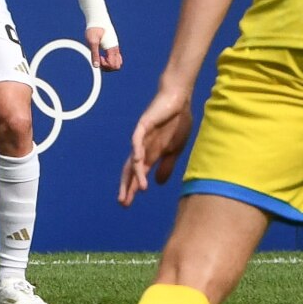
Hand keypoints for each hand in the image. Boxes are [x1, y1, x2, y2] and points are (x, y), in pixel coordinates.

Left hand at [85, 26, 122, 70]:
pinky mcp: (112, 45)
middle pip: (117, 66)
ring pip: (117, 62)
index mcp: (112, 48)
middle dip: (107, 67)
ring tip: (99, 58)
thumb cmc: (93, 29)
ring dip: (108, 64)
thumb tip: (96, 67)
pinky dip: (109, 60)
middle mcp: (115, 49)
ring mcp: (115, 47)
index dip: (105, 65)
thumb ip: (95, 54)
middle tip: (99, 59)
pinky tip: (101, 55)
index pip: (114, 65)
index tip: (98, 58)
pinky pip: (115, 57)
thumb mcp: (92, 42)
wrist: (97, 18)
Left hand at [118, 85, 194, 206]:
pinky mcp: (143, 125)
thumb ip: (166, 165)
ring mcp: (142, 137)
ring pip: (134, 159)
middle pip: (131, 170)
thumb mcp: (175, 149)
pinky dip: (137, 152)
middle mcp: (143, 147)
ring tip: (139, 190)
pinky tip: (138, 163)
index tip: (127, 204)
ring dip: (136, 175)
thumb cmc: (178, 122)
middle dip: (127, 186)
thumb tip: (157, 183)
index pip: (138, 174)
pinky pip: (137, 140)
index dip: (132, 188)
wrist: (179, 99)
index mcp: (151, 154)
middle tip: (123, 203)